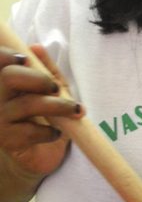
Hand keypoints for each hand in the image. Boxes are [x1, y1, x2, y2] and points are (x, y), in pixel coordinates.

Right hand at [0, 46, 83, 178]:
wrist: (37, 154)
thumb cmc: (41, 116)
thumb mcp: (47, 88)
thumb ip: (43, 68)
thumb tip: (36, 48)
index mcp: (3, 80)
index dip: (7, 56)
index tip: (25, 59)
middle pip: (9, 78)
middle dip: (38, 79)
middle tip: (55, 88)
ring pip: (27, 105)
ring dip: (57, 106)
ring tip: (75, 110)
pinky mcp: (6, 140)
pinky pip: (30, 131)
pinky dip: (49, 132)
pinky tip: (56, 133)